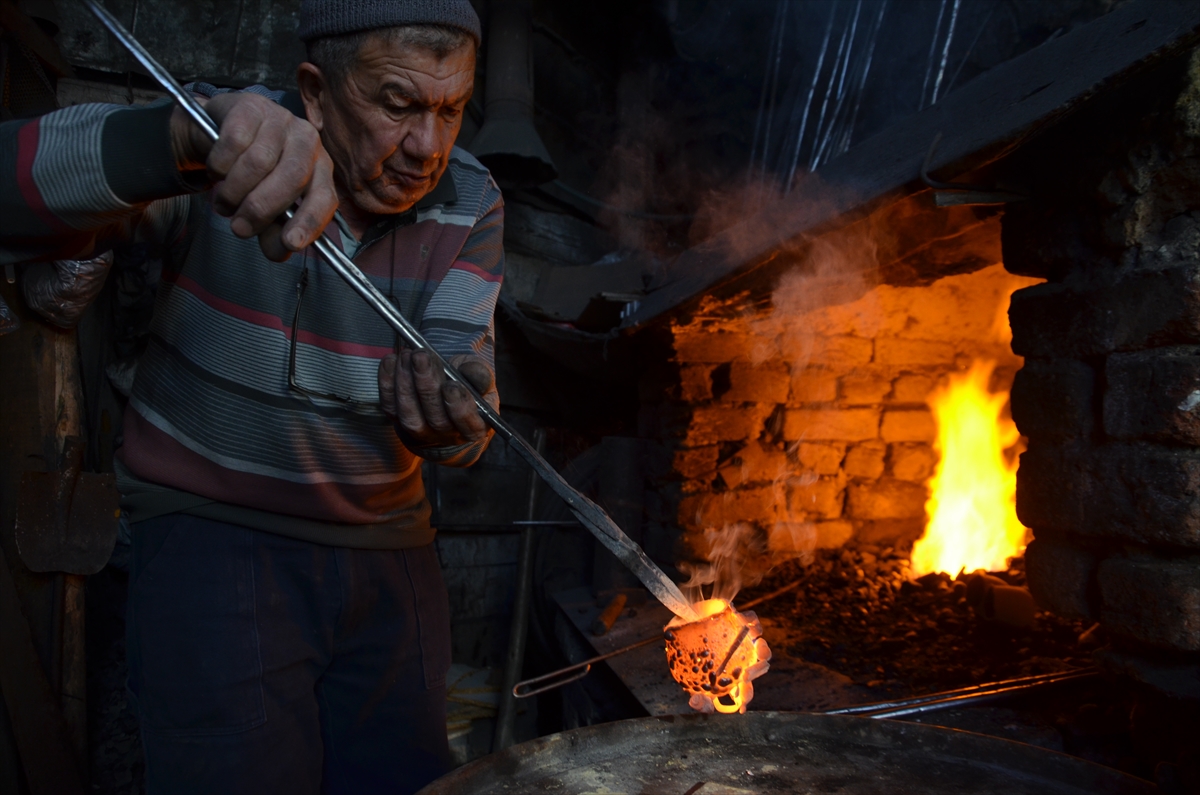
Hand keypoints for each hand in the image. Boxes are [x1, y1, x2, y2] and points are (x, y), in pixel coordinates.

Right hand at [169, 92, 336, 260]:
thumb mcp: (266, 206)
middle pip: (292, 178)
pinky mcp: (251, 107)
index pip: (325, 197)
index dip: (310, 221)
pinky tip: (216, 171)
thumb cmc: (251, 175)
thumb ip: (275, 231)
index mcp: (320, 168)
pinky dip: (220, 166)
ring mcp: (280, 119)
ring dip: (235, 191)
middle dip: (262, 209)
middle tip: (239, 227)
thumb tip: (278, 251)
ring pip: (259, 162)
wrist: (218, 134)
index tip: (291, 243)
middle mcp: (307, 141)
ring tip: (224, 203)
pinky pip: (233, 143)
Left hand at [378, 350, 495, 450]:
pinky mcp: (398, 420)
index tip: (451, 385)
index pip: (468, 424)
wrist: (445, 398)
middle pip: (435, 418)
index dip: (459, 406)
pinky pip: (389, 405)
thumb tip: (470, 370)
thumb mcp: (480, 379)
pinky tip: (391, 360)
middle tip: (421, 357)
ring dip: (405, 382)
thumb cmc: (467, 387)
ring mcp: (420, 431)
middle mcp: (446, 435)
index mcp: (474, 428)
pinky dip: (387, 382)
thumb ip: (479, 374)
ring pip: (409, 414)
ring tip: (407, 355)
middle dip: (426, 385)